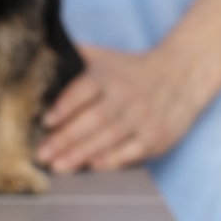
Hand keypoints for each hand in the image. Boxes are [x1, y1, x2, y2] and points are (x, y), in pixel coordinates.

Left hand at [34, 44, 209, 173]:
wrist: (182, 75)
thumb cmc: (130, 69)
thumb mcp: (103, 57)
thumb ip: (73, 57)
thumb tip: (38, 54)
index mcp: (108, 75)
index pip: (83, 90)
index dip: (64, 106)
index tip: (45, 122)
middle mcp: (126, 96)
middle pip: (92, 120)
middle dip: (64, 139)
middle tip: (42, 155)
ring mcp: (142, 118)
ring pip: (108, 139)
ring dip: (81, 154)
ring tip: (58, 166)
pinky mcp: (156, 137)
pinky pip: (130, 152)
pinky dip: (110, 160)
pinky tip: (91, 166)